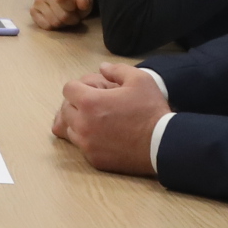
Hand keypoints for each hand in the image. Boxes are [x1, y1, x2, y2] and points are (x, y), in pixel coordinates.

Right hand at [28, 0, 92, 31]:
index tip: (74, 8)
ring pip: (54, 22)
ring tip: (64, 17)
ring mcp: (37, 0)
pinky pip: (45, 26)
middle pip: (61, 15)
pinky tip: (55, 19)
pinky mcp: (32, 10)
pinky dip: (53, 26)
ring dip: (62, 23)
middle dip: (70, 19)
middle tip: (72, 16)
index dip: (71, 8)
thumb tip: (82, 3)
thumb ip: (85, 0)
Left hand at [53, 63, 168, 175]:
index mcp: (89, 102)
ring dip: (80, 122)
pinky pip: (81, 146)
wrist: (162, 144)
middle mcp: (82, 124)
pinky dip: (87, 140)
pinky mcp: (93, 159)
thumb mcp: (140, 80)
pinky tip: (103, 136)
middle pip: (65, 109)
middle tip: (96, 105)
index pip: (68, 89)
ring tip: (98, 120)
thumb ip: (117, 70)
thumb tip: (102, 68)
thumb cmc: (150, 110)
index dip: (80, 87)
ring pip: (70, 129)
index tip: (93, 90)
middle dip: (77, 104)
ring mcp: (86, 144)